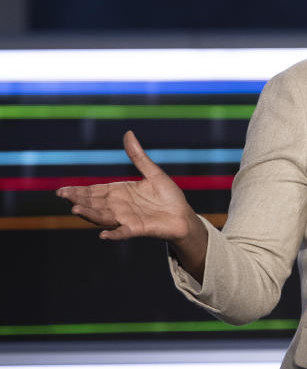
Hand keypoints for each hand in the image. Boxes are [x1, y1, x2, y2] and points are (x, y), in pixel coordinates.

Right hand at [56, 130, 195, 241]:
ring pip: (104, 217)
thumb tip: (128, 133)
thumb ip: (138, 156)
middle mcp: (120, 207)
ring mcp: (128, 219)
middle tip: (62, 196)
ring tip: (76, 210)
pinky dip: (114, 234)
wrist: (184, 216)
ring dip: (90, 215)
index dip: (78, 191)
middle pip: (94, 203)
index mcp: (120, 193)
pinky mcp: (139, 229)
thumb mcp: (153, 173)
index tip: (61, 190)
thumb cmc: (168, 196)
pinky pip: (125, 232)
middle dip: (78, 200)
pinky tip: (104, 235)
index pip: (95, 191)